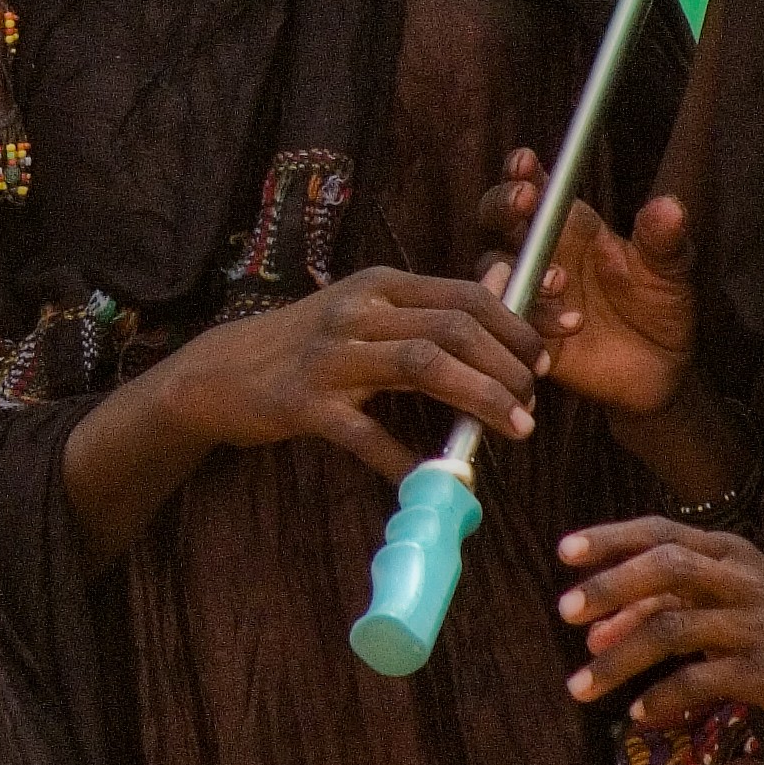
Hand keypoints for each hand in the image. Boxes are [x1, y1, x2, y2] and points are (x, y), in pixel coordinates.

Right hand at [149, 265, 545, 485]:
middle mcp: (357, 312)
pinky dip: (406, 460)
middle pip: (454, 328)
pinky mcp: (305, 404)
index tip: (545, 358)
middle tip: (532, 403)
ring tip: (513, 429)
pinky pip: (367, 434)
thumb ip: (430, 304)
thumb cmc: (306, 344)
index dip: (516, 326)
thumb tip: (500, 284)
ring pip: (423, 366)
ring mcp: (329, 357)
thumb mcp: (365, 310)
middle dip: (507, 367)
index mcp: (379, 287)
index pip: (465, 295)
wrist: (218, 372)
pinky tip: (434, 480)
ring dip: (479, 399)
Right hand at [485, 147, 695, 417]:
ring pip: (495, 268)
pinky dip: (537, 318)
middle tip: (524, 202)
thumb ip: (664, 240)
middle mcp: (543, 253)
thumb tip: (669, 207)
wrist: (662, 370)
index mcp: (573, 225)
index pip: (535, 187)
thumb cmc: (661, 307)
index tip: (525, 162)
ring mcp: (530, 293)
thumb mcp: (670, 270)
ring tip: (561, 279)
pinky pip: (512, 319)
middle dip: (503, 205)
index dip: (522, 171)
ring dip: (520, 267)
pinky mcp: (528, 333)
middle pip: (497, 217)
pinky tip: (573, 323)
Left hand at [556, 516, 763, 730]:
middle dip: (610, 587)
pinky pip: (703, 681)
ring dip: (621, 659)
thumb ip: (665, 609)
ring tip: (582, 686)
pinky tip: (639, 714)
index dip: (611, 538)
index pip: (660, 532)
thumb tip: (596, 633)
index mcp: (727, 553)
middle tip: (565, 611)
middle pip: (666, 567)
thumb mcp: (726, 603)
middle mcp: (739, 580)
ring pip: (674, 630)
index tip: (563, 551)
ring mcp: (754, 624)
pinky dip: (663, 697)